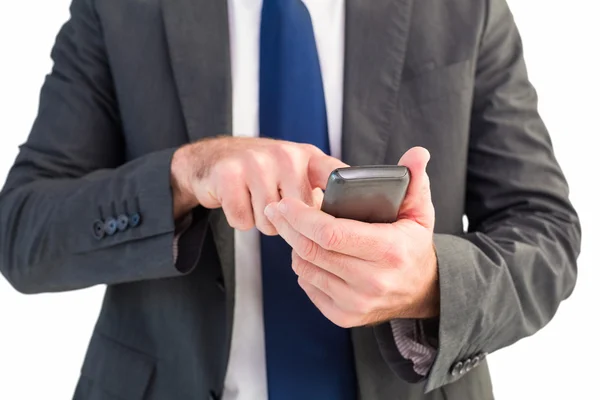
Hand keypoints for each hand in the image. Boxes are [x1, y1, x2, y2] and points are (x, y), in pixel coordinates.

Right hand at [170, 137, 345, 232]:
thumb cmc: (261, 172)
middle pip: (301, 216)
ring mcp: (256, 162)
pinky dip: (239, 219)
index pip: (336, 179)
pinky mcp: (229, 175)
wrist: (213, 159)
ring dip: (261, 221)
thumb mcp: (296, 172)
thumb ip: (321, 190)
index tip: (348, 222)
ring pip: (270, 222)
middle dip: (288, 222)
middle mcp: (285, 155)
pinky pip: (243, 220)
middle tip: (274, 204)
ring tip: (255, 200)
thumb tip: (349, 223)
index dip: (343, 204)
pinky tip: (238, 200)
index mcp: (308, 156)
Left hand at [264, 147, 438, 326]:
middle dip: (288, 227)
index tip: (286, 203)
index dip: (302, 217)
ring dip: (295, 245)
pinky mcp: (344, 316)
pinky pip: (308, 286)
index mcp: (389, 251)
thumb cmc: (412, 245)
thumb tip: (418, 153)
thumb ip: (415, 181)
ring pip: (305, 268)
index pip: (332, 234)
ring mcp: (356, 303)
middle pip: (312, 251)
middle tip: (276, 210)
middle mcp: (372, 282)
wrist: (421, 291)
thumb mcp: (420, 212)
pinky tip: (309, 252)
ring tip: (295, 228)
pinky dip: (303, 266)